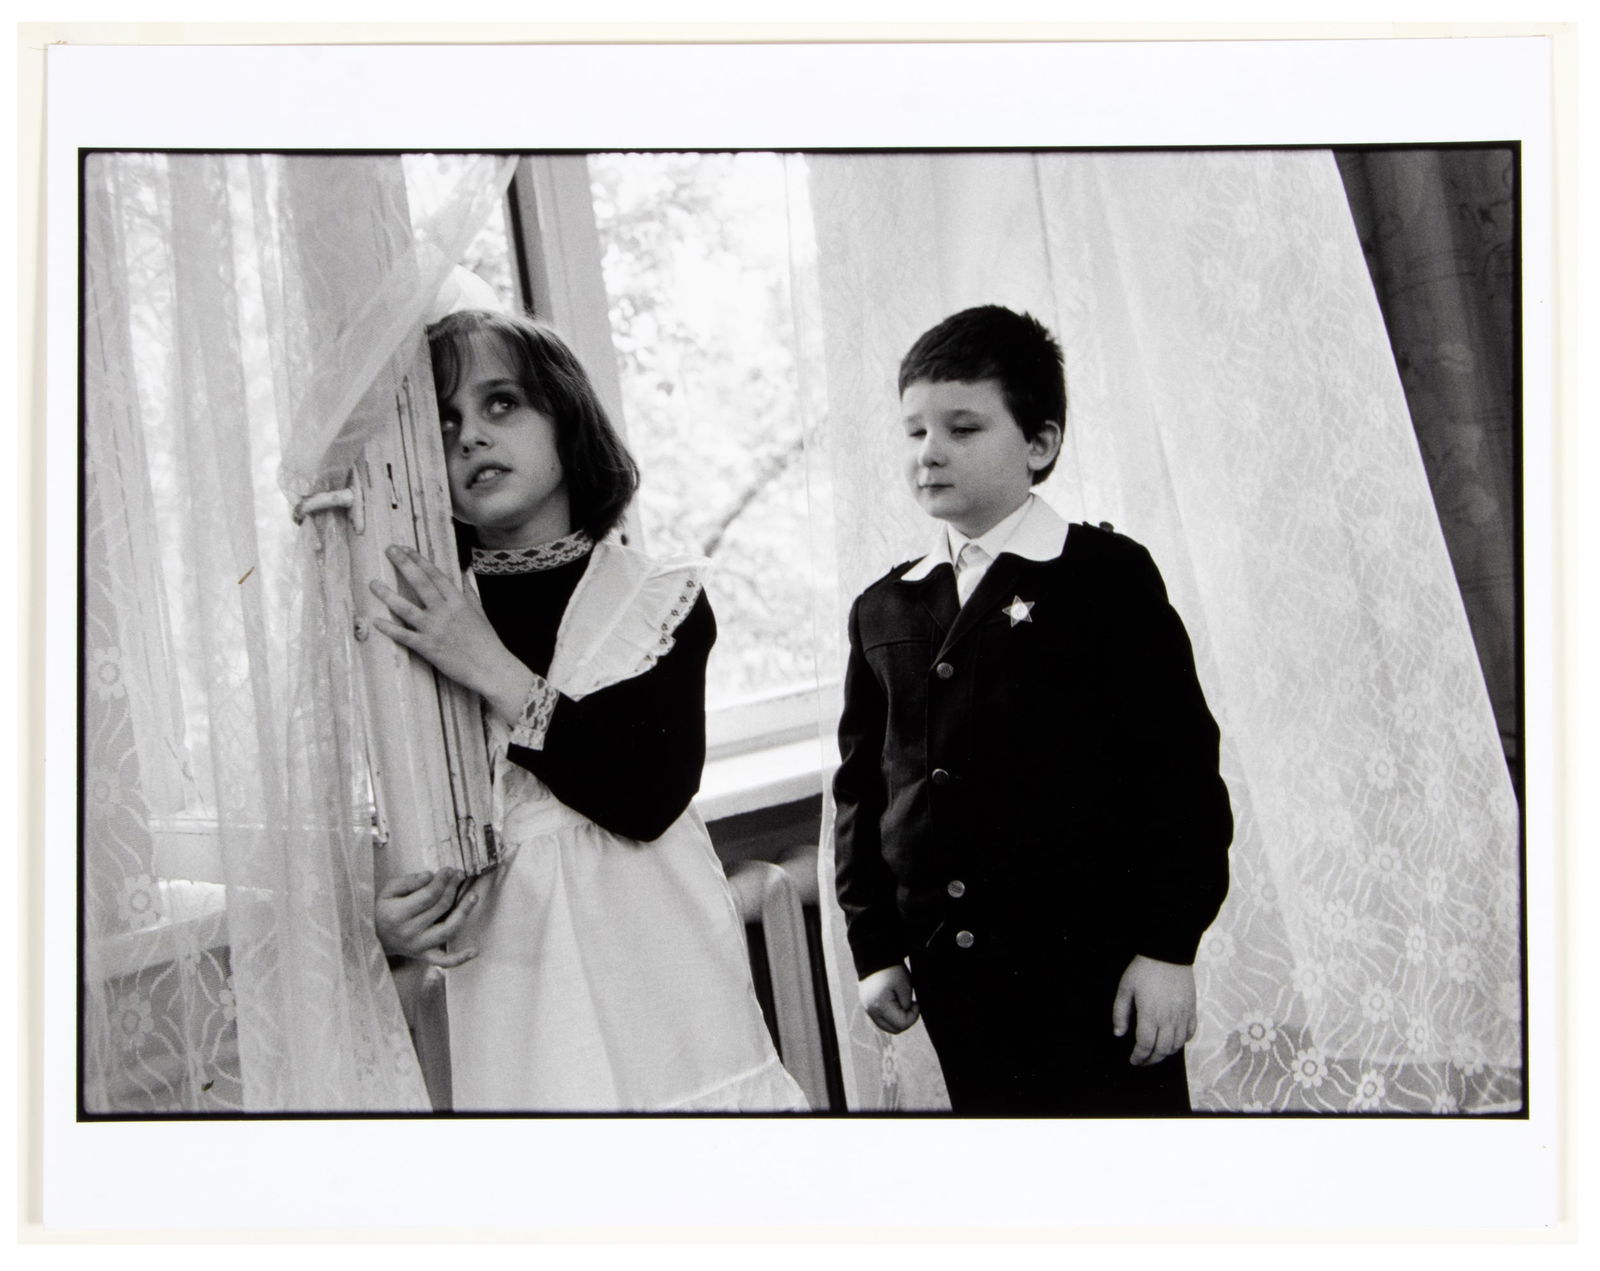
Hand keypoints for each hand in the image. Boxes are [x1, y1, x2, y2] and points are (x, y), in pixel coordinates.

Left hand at [369, 545, 533, 719]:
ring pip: (407, 608)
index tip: (405, 549)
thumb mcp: (480, 611)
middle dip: (403, 564)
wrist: (491, 668)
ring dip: (388, 595)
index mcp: (458, 601)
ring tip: (373, 584)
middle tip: (389, 550)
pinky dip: (390, 629)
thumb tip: (466, 572)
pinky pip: (405, 636)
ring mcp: (435, 629)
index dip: (419, 560)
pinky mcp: (428, 647)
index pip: (435, 575)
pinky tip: (376, 621)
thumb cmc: (487, 641)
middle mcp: (445, 611)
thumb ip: (469, 590)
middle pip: (420, 583)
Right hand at [375, 867, 482, 968]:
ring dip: (463, 912)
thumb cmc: (383, 910)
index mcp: (398, 914)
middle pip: (440, 908)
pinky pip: (444, 961)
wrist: (373, 937)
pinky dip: (459, 958)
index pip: (428, 895)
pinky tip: (474, 951)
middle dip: (452, 888)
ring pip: (448, 930)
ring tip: (474, 896)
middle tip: (459, 875)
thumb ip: (409, 882)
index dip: (442, 880)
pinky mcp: (425, 956)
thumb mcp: (388, 891)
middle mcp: (409, 932)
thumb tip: (430, 875)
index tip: (449, 870)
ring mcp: (418, 946)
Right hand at [858, 964, 919, 1033]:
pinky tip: (896, 1003)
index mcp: (880, 1007)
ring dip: (898, 1019)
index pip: (901, 1025)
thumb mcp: (905, 987)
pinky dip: (890, 1016)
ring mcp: (867, 1009)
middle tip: (911, 1005)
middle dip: (906, 1020)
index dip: (913, 1016)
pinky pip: (881, 1018)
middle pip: (893, 1030)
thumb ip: (907, 1005)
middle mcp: (871, 1011)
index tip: (916, 1003)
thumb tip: (906, 1013)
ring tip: (903, 1004)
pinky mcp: (867, 1005)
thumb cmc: (891, 970)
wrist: (876, 957)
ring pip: (887, 1026)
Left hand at [1111, 954, 1196, 1065]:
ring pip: (1177, 1045)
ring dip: (1165, 1053)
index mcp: (1150, 1015)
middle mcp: (1168, 1019)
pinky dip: (1182, 1042)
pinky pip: (1190, 1033)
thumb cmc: (1144, 969)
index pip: (1145, 1045)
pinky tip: (1173, 1041)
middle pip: (1162, 1050)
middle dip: (1151, 1060)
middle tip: (1142, 1061)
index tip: (1133, 1060)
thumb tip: (1119, 1033)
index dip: (1139, 1057)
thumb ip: (1120, 1012)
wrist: (1168, 953)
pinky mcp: (1192, 1009)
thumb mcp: (1125, 988)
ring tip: (1155, 1054)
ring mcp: (1182, 1015)